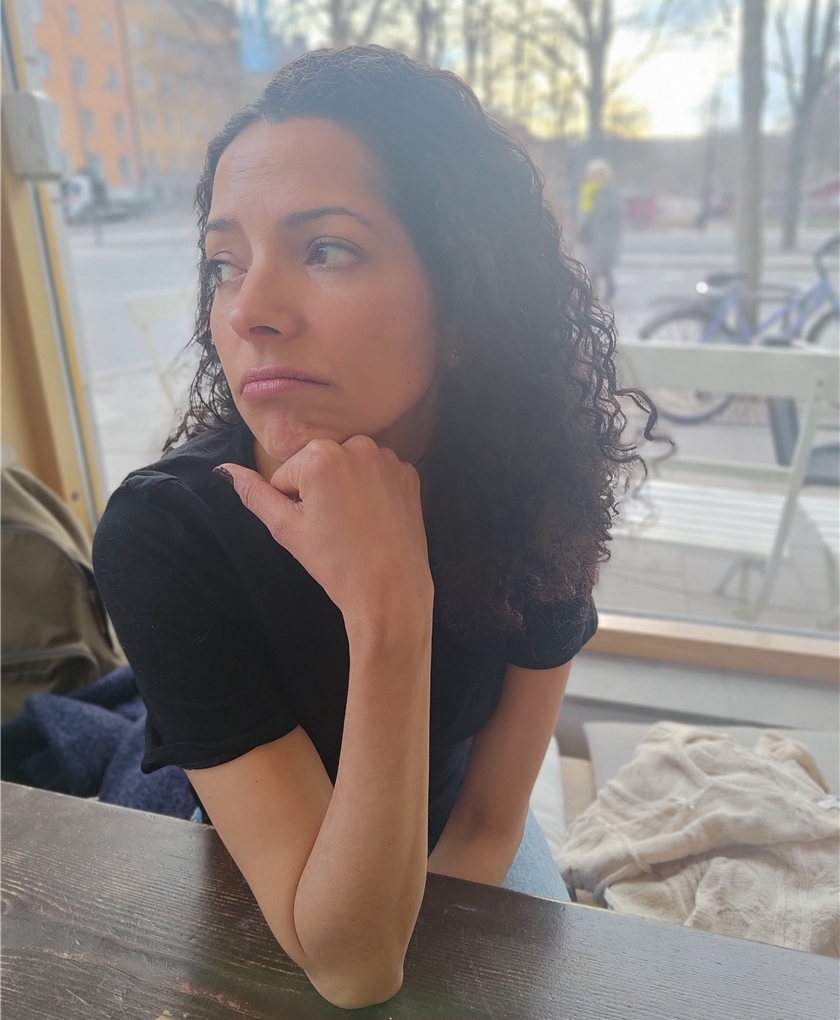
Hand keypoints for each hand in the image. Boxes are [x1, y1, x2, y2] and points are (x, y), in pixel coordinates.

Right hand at [218, 436, 432, 625]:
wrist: (390, 591)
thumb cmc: (335, 563)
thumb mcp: (285, 529)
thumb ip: (253, 494)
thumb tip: (225, 470)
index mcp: (319, 455)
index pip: (288, 474)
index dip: (294, 503)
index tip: (314, 527)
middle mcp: (356, 445)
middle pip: (320, 465)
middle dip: (320, 491)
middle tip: (334, 528)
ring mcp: (388, 458)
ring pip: (350, 467)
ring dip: (348, 488)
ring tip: (356, 525)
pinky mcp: (409, 474)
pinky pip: (380, 474)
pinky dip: (376, 491)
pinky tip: (377, 519)